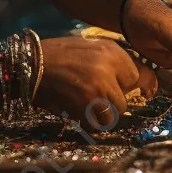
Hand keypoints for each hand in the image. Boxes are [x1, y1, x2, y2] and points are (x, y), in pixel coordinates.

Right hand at [36, 36, 156, 129]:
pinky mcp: (86, 105)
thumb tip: (139, 82)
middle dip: (112, 101)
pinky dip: (90, 121)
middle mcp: (109, 67)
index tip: (137, 92)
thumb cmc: (59, 56)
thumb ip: (113, 63)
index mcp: (112, 51)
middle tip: (94, 95)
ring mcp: (99, 88)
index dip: (134, 86)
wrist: (31, 64)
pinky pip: (99, 123)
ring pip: (115, 113)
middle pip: (126, 98)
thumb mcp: (91, 49)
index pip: (140, 76)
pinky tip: (77, 109)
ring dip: (102, 113)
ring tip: (85, 103)